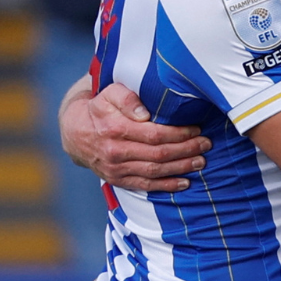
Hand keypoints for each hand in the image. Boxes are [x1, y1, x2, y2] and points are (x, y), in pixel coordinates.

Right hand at [62, 83, 208, 192]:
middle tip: (206, 145)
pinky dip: (166, 186)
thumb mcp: (109, 94)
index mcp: (115, 129)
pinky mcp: (116, 180)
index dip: (179, 134)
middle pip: (158, 154)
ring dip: (181, 168)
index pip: (155, 134)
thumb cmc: (99, 108)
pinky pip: (144, 185)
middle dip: (186, 150)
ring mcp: (115, 168)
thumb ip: (128, 99)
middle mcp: (115, 151)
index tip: (196, 129)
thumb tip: (145, 114)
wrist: (74, 131)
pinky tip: (184, 183)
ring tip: (201, 162)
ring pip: (154, 172)